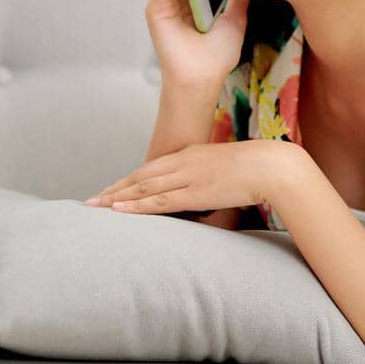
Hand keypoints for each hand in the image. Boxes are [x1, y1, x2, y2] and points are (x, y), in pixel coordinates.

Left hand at [83, 140, 292, 214]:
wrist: (272, 165)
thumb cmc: (257, 166)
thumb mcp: (226, 165)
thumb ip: (210, 173)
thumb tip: (207, 185)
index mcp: (191, 154)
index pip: (151, 168)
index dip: (129, 180)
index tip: (112, 189)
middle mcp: (183, 163)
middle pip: (140, 177)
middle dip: (115, 189)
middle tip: (93, 201)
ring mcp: (187, 177)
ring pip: (143, 188)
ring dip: (117, 198)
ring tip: (96, 207)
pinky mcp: (194, 193)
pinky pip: (159, 201)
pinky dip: (136, 206)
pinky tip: (119, 209)